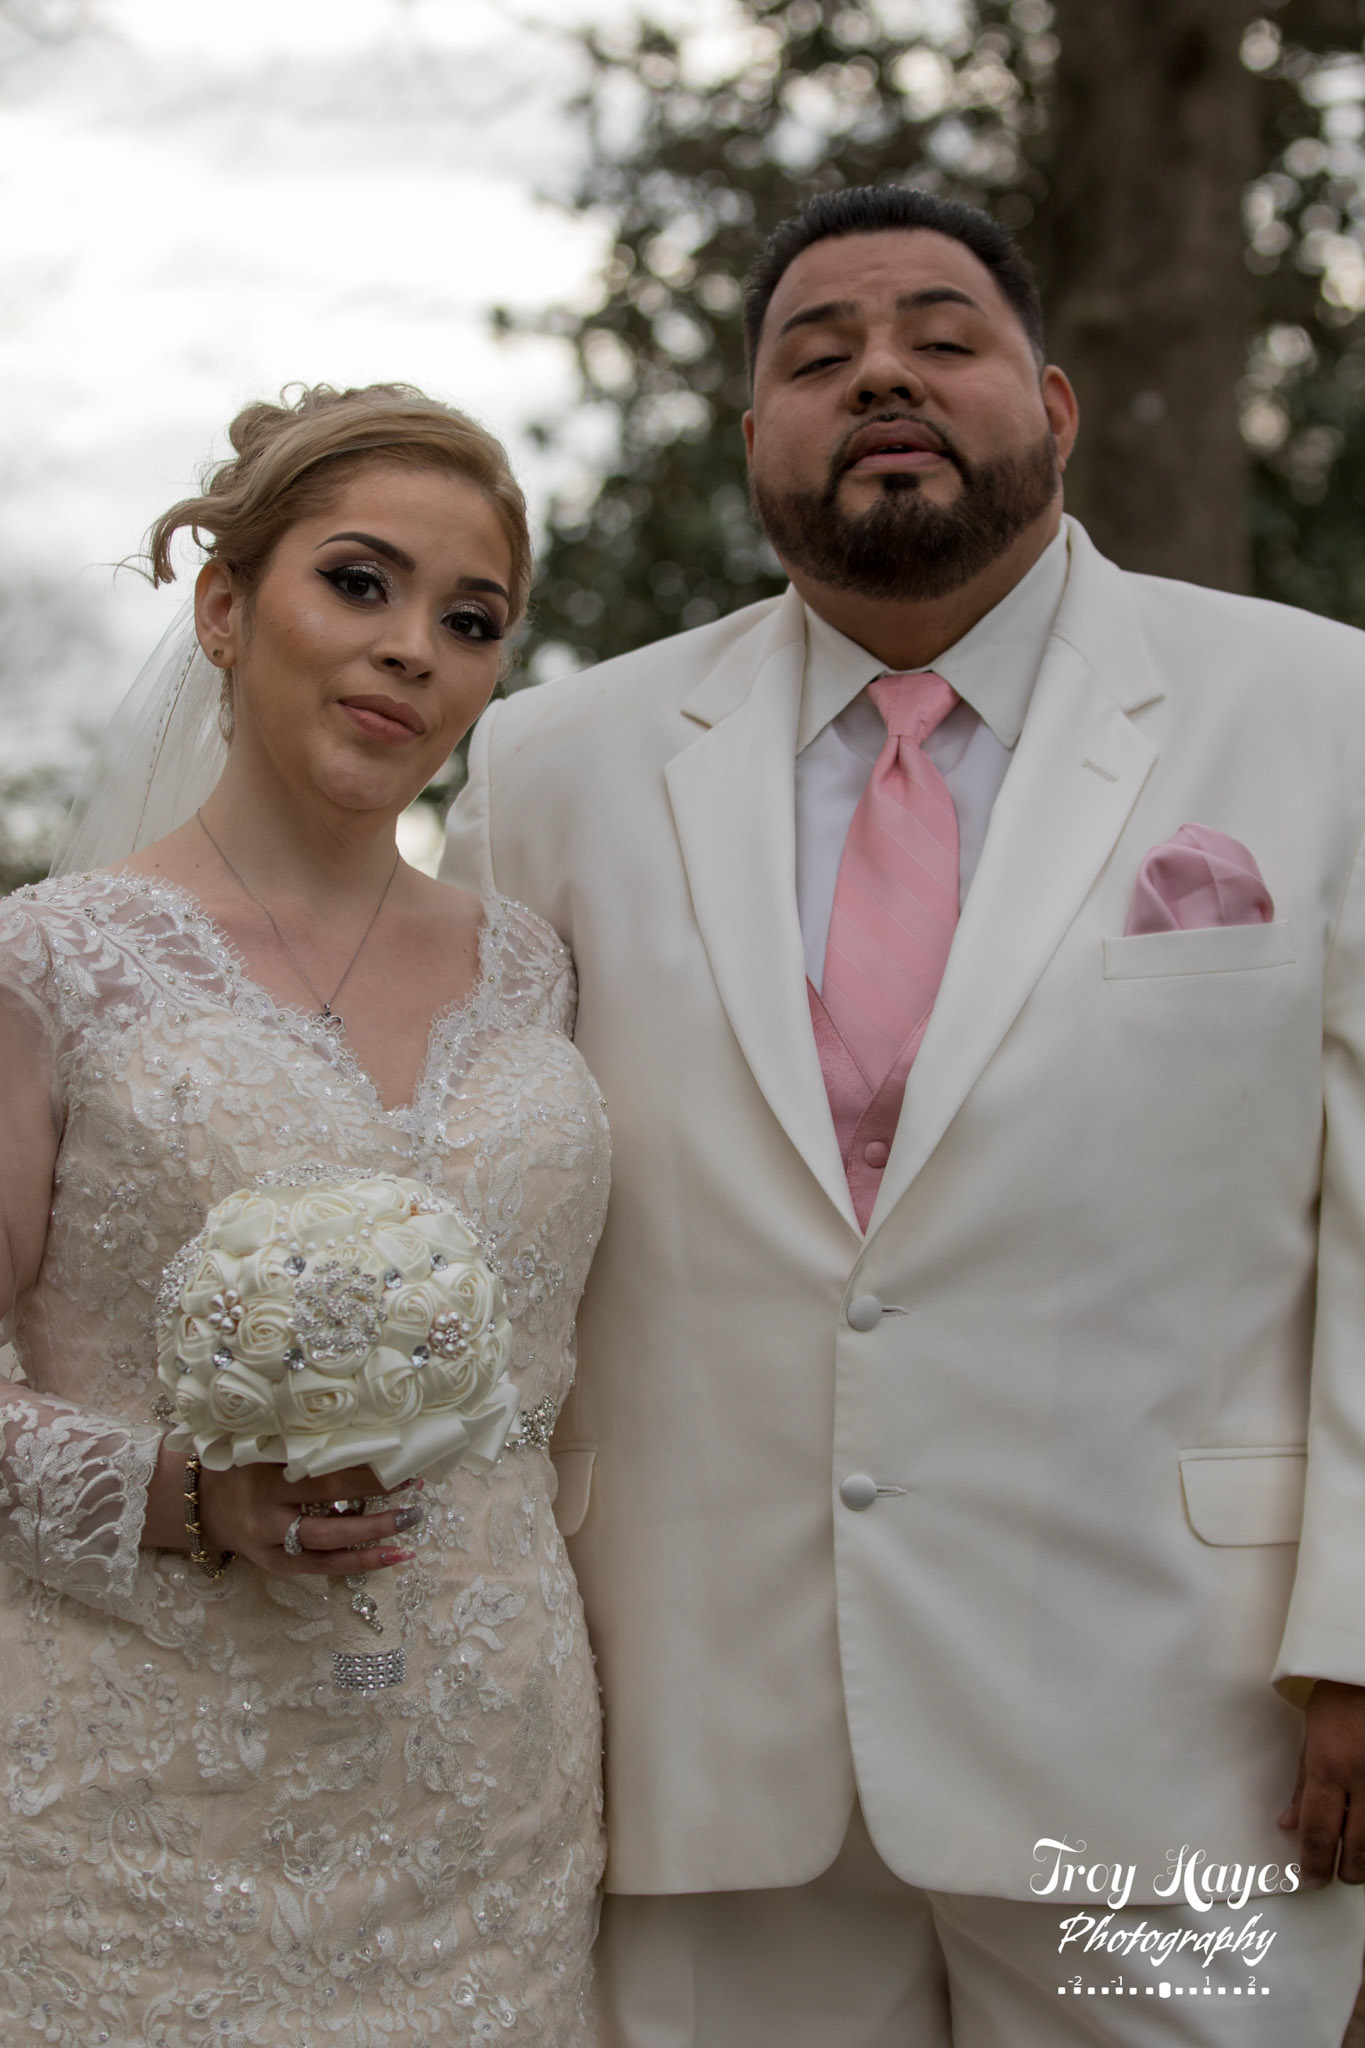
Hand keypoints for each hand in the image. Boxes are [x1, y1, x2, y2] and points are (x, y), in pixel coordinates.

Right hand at [142, 1440, 422, 1576]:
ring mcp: (270, 1539)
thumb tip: (364, 1424)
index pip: (320, 1461)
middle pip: (329, 1496)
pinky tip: (397, 1555)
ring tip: (414, 1518)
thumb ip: (298, 1437)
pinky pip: (324, 1568)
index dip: (359, 1458)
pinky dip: (362, 1562)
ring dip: (376, 1530)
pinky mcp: (276, 1564)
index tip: (398, 1448)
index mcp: (264, 1467)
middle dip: (376, 1489)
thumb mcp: (258, 1444)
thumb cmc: (240, 1466)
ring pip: (330, 1540)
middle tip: (415, 1481)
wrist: (197, 1506)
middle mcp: (266, 1505)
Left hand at [1279, 1679, 1364, 1885]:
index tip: (1310, 1880)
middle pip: (1356, 1850)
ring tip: (1356, 1865)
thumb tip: (1289, 1825)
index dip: (1314, 1865)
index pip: (1318, 1832)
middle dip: (1344, 1871)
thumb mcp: (1311, 1734)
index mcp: (1329, 1765)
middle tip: (1336, 1875)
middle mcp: (1363, 1780)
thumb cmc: (1339, 1696)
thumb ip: (1302, 1784)